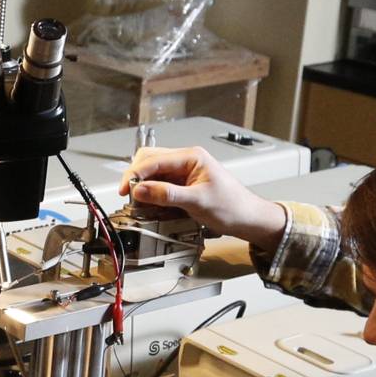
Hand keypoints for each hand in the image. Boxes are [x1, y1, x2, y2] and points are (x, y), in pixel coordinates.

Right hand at [121, 146, 284, 247]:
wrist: (248, 219)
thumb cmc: (233, 206)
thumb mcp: (197, 201)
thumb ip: (167, 194)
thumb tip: (141, 189)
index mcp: (191, 157)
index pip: (154, 159)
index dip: (136, 174)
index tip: (126, 190)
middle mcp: (186, 160)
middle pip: (150, 161)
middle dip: (136, 177)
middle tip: (129, 195)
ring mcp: (184, 172)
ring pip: (153, 173)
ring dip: (143, 186)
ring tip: (139, 201)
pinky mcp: (183, 184)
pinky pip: (160, 184)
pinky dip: (152, 193)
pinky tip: (150, 203)